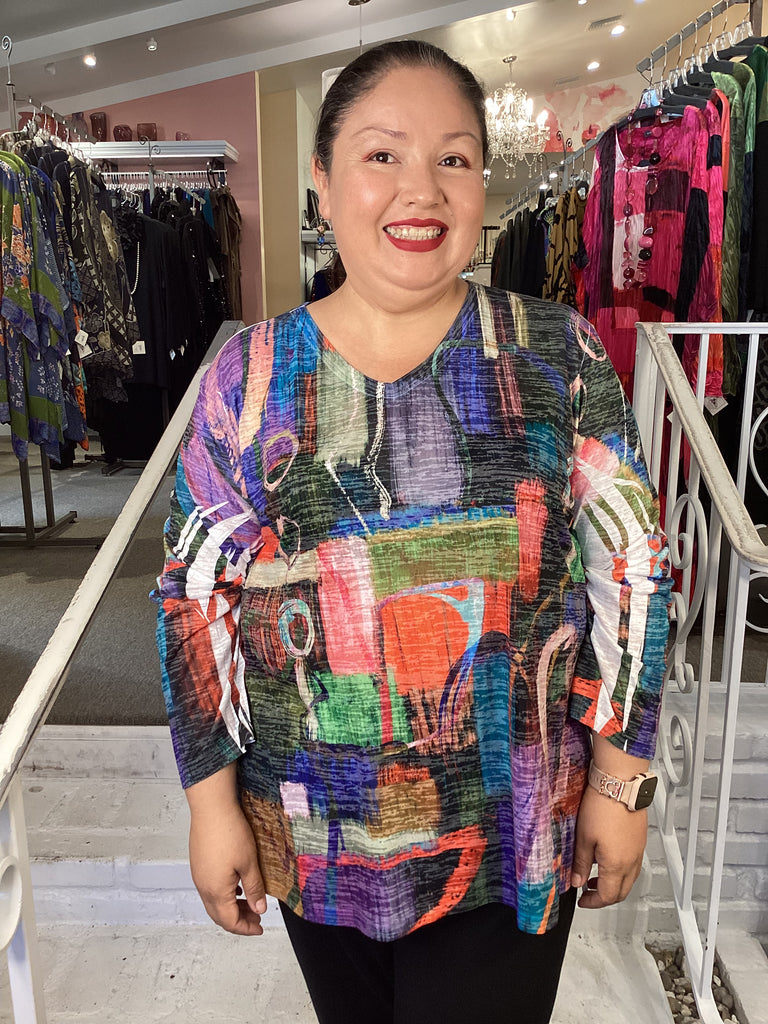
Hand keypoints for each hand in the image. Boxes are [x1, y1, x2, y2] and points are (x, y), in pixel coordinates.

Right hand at [186, 764, 266, 934]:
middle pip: (219, 915)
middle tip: (256, 918)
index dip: (245, 928)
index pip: (230, 921)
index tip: (259, 928)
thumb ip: (254, 888)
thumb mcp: (249, 863)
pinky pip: (209, 889)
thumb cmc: (229, 832)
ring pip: (214, 902)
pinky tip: (236, 886)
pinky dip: (223, 895)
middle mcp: (203, 887)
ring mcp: (199, 875)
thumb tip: (259, 909)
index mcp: (216, 891)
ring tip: (249, 902)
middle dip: (238, 920)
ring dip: (231, 907)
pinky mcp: (198, 864)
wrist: (211, 807)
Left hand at [570, 784, 646, 909]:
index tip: (582, 900)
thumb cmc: (602, 808)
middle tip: (589, 892)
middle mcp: (632, 862)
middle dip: (605, 897)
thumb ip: (580, 863)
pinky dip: (621, 870)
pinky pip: (633, 864)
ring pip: (629, 879)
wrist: (620, 784)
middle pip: (622, 892)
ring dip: (614, 884)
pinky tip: (607, 859)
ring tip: (595, 876)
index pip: (608, 896)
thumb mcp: (583, 837)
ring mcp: (638, 851)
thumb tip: (576, 881)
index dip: (593, 902)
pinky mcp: (640, 840)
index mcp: (617, 865)